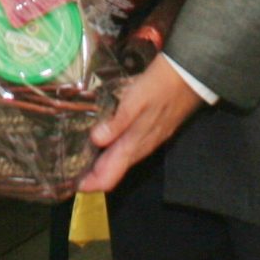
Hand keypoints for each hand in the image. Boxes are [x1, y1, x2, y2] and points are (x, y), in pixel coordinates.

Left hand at [77, 59, 201, 192]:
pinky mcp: (152, 131)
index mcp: (134, 144)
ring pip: (120, 161)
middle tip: (68, 170)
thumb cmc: (160, 85)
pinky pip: (128, 149)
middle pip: (112, 172)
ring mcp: (148, 140)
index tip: (69, 184)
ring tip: (79, 155)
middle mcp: (140, 148)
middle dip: (91, 175)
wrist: (191, 75)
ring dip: (100, 164)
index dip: (89, 184)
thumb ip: (117, 121)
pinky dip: (112, 151)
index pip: (109, 178)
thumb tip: (96, 141)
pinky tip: (103, 139)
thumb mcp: (136, 100)